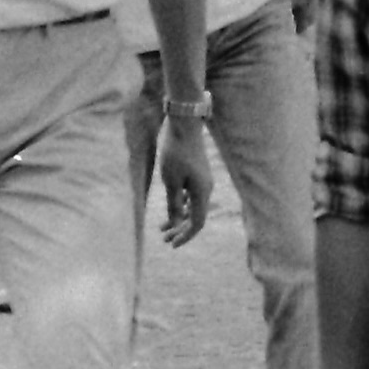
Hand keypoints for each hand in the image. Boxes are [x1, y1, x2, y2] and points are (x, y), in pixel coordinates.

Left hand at [157, 112, 212, 247]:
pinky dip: (181, 204)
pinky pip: (192, 195)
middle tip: (164, 239)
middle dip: (180, 230)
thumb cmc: (175, 151)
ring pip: (193, 206)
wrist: (184, 123)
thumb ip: (174, 203)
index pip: (197, 223)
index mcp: (202, 192)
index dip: (185, 236)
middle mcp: (206, 189)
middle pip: (196, 217)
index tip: (171, 244)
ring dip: (179, 218)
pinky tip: (171, 207)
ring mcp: (203, 181)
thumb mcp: (170, 180)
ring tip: (162, 228)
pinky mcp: (198, 173)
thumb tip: (177, 223)